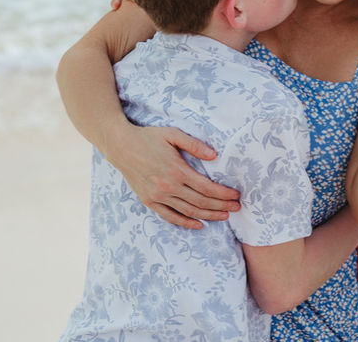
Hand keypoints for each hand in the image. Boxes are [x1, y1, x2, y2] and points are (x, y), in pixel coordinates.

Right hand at [107, 123, 241, 228]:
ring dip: (208, 216)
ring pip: (188, 211)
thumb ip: (194, 145)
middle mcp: (168, 187)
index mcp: (177, 170)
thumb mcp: (172, 134)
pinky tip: (198, 224)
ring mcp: (158, 196)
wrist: (121, 146)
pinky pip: (170, 216)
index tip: (236, 195)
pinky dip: (185, 222)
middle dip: (221, 206)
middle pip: (201, 202)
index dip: (223, 194)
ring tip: (224, 216)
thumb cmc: (148, 137)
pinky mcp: (149, 201)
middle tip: (237, 208)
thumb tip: (214, 155)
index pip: (206, 187)